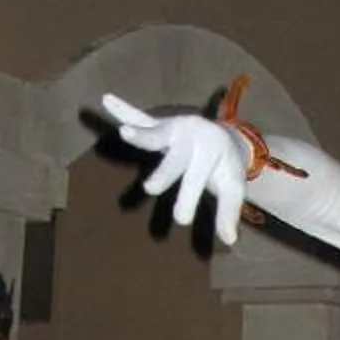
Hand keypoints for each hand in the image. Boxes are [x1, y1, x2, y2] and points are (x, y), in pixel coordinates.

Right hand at [102, 94, 252, 245]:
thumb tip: (230, 241)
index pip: (197, 178)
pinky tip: (107, 99)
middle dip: (164, 172)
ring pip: (156, 134)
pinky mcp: (160, 126)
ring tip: (124, 133)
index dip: (188, 198)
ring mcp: (174, 128)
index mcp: (211, 150)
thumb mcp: (233, 188)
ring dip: (141, 135)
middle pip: (176, 158)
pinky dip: (123, 110)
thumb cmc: (226, 167)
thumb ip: (228, 212)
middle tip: (151, 188)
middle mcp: (192, 135)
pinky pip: (140, 117)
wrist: (226, 136)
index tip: (181, 220)